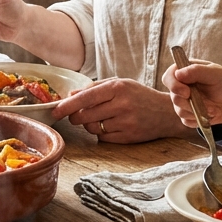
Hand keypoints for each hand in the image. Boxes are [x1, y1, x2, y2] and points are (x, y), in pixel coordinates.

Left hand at [50, 78, 183, 142]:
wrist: (167, 112)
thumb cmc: (140, 96)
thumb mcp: (120, 84)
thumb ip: (94, 88)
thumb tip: (70, 96)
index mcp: (117, 87)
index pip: (85, 98)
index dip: (67, 106)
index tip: (55, 111)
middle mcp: (121, 104)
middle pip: (84, 116)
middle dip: (75, 117)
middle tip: (77, 115)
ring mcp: (125, 122)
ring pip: (92, 128)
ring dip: (89, 125)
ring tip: (100, 118)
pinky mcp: (128, 137)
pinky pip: (103, 138)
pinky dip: (101, 133)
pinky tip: (111, 126)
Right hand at [161, 60, 221, 125]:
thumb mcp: (214, 73)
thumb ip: (196, 71)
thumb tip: (178, 74)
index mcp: (184, 72)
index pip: (168, 78)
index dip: (174, 86)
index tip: (187, 92)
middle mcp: (181, 87)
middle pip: (174, 97)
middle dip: (189, 103)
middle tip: (204, 103)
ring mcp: (184, 102)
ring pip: (180, 111)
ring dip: (197, 112)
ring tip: (212, 108)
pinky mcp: (188, 114)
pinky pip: (186, 121)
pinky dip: (198, 120)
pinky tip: (208, 114)